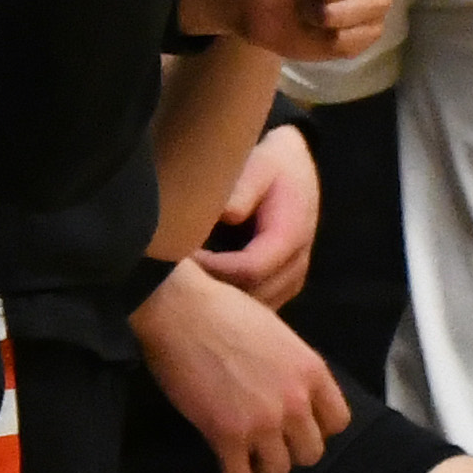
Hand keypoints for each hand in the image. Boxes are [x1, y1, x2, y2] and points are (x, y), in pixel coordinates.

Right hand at [135, 261, 347, 472]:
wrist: (182, 311)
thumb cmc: (224, 310)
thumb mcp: (277, 333)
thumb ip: (291, 367)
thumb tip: (286, 386)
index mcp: (312, 371)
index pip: (337, 421)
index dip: (317, 428)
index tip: (297, 426)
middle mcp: (296, 401)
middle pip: (311, 452)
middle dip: (290, 451)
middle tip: (270, 444)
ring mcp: (263, 422)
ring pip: (278, 470)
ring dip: (263, 468)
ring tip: (247, 460)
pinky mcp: (228, 436)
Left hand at [195, 125, 319, 307]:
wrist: (294, 170)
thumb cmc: (270, 165)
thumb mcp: (258, 165)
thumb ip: (242, 190)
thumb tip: (225, 214)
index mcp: (291, 235)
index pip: (249, 269)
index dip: (211, 269)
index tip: (179, 257)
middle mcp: (297, 264)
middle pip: (251, 294)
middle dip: (212, 288)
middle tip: (175, 275)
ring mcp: (291, 280)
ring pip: (252, 306)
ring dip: (219, 299)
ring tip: (186, 280)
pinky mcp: (282, 287)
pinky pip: (254, 306)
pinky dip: (228, 302)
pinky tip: (201, 287)